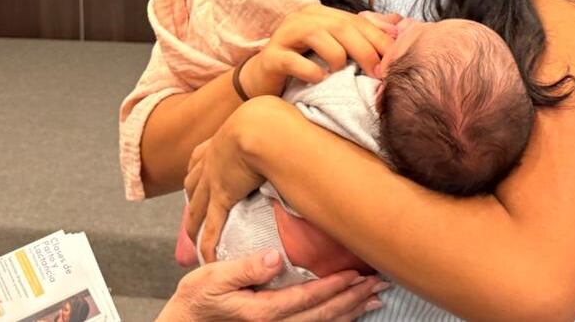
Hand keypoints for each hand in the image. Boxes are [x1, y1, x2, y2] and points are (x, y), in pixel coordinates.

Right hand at [155, 250, 386, 321]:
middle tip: (378, 285)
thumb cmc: (196, 300)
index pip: (308, 298)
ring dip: (350, 312)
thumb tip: (276, 258)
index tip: (356, 274)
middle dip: (352, 299)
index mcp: (263, 312)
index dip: (334, 287)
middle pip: (323, 315)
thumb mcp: (212, 278)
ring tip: (373, 300)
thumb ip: (245, 268)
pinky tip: (347, 314)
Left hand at [184, 97, 300, 261]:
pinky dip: (208, 243)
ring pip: (195, 207)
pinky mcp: (221, 197)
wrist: (262, 127)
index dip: (198, 166)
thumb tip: (289, 118)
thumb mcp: (267, 114)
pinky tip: (207, 256)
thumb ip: (273, 121)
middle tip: (190, 208)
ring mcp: (213, 180)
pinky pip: (212, 226)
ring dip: (192, 222)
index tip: (197, 172)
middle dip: (191, 195)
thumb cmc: (270, 117)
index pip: (201, 155)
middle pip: (193, 182)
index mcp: (221, 139)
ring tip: (191, 236)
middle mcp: (211, 160)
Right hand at [239, 6, 397, 97]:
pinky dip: (308, 69)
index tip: (395, 58)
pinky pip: (291, 59)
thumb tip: (398, 24)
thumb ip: (361, 37)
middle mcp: (302, 19)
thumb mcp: (335, 51)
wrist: (262, 82)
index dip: (378, 37)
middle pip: (339, 26)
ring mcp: (283, 36)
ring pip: (316, 34)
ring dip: (336, 55)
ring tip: (344, 73)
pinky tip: (319, 79)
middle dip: (364, 48)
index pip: (355, 21)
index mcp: (320, 15)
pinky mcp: (270, 58)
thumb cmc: (303, 67)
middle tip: (377, 72)